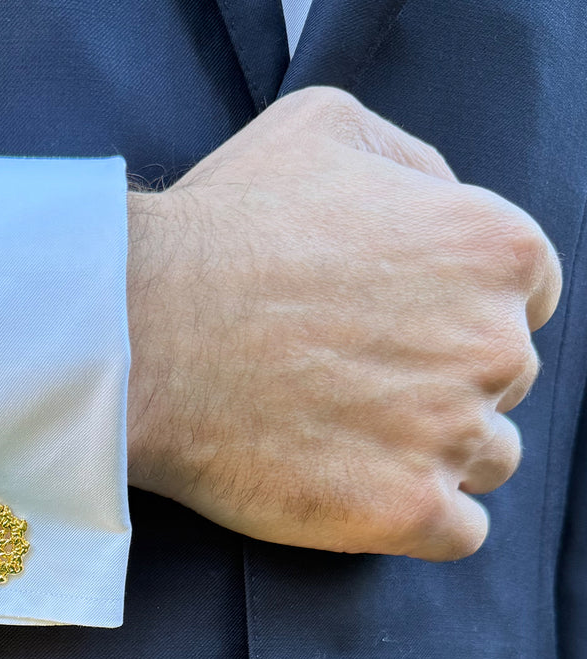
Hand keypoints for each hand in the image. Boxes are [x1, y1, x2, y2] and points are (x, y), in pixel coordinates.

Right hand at [126, 86, 561, 561]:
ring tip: (345, 434)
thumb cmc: (217, 227)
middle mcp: (494, 344)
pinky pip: (459, 532)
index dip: (456, 313)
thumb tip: (447, 200)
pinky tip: (357, 487)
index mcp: (495, 248)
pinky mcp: (404, 511)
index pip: (525, 299)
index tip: (392, 327)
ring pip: (489, 457)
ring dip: (434, 450)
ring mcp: (450, 434)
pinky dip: (418, 517)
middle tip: (349, 377)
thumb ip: (414, 159)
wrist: (134, 331)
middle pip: (505, 381)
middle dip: (444, 380)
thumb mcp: (322, 127)